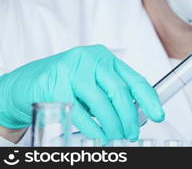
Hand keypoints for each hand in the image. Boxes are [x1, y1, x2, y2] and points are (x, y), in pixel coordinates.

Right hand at [0, 45, 163, 142]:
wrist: (30, 82)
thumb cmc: (67, 82)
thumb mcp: (94, 81)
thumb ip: (113, 91)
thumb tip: (137, 113)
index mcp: (105, 58)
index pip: (134, 79)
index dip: (149, 99)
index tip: (157, 115)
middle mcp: (91, 60)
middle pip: (119, 91)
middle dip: (129, 117)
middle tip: (132, 132)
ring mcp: (72, 71)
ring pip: (101, 103)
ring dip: (112, 125)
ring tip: (117, 137)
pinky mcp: (56, 85)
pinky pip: (79, 112)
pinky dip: (92, 128)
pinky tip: (98, 136)